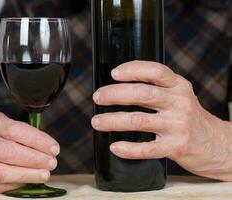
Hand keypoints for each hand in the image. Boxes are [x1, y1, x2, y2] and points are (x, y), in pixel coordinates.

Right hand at [0, 111, 59, 192]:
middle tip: (52, 163)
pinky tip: (30, 180)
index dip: (37, 140)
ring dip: (27, 174)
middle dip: (33, 158)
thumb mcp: (13, 128)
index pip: (15, 130)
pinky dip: (17, 184)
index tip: (54, 148)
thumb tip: (50, 150)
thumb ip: (28, 135)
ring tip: (45, 174)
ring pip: (0, 171)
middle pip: (6, 151)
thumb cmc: (4, 137)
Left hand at [92, 60, 231, 180]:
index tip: (114, 74)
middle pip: (142, 94)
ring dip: (112, 120)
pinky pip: (147, 148)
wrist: (217, 144)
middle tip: (98, 97)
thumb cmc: (190, 118)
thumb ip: (157, 89)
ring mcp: (178, 126)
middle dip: (114, 94)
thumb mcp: (180, 96)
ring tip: (97, 122)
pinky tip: (115, 147)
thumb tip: (120, 87)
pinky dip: (128, 148)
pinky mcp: (176, 147)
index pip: (155, 71)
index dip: (132, 69)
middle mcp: (179, 103)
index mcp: (179, 86)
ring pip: (138, 120)